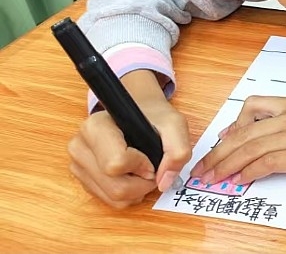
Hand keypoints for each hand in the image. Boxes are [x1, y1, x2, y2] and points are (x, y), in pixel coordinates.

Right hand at [68, 97, 190, 208]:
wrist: (138, 113)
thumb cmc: (153, 117)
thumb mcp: (174, 124)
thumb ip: (178, 150)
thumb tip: (164, 181)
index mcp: (96, 126)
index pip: (116, 163)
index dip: (141, 166)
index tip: (151, 157)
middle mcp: (80, 146)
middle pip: (115, 188)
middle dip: (142, 184)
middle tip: (152, 169)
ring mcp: (79, 165)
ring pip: (113, 198)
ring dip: (136, 191)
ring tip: (143, 170)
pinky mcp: (83, 179)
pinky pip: (108, 201)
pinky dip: (127, 194)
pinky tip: (133, 176)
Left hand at [190, 94, 285, 184]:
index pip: (253, 109)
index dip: (232, 126)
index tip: (221, 139)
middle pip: (244, 132)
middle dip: (219, 151)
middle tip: (203, 166)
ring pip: (250, 148)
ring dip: (227, 164)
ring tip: (212, 178)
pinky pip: (268, 163)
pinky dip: (250, 172)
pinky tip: (240, 180)